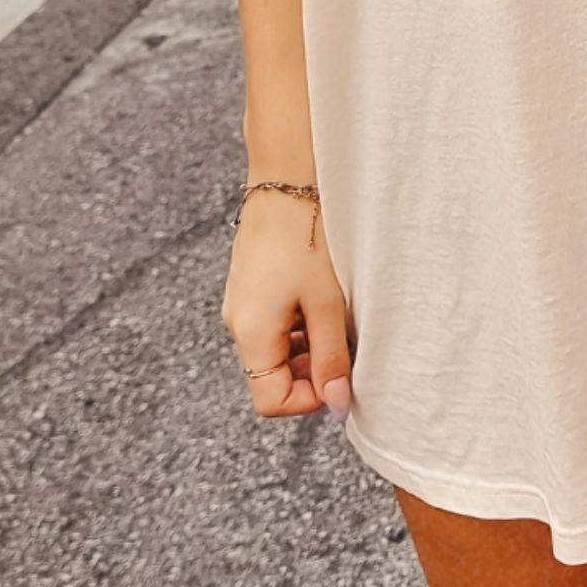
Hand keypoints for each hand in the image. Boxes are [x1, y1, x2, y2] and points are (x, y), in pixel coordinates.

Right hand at [222, 184, 353, 421]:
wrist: (288, 180)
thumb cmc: (309, 236)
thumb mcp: (328, 302)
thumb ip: (332, 357)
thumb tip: (337, 406)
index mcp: (251, 333)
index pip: (270, 400)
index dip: (309, 400)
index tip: (342, 378)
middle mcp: (238, 322)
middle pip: (272, 375)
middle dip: (312, 371)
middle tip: (347, 345)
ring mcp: (243, 302)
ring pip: (277, 348)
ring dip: (310, 345)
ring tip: (340, 315)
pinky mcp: (252, 284)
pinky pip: (276, 321)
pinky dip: (302, 321)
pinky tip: (326, 296)